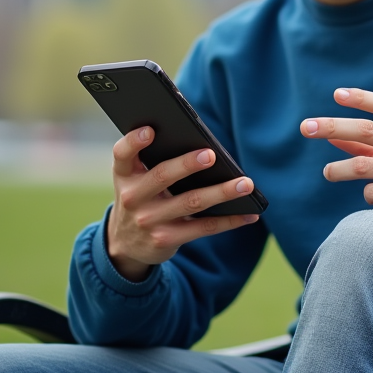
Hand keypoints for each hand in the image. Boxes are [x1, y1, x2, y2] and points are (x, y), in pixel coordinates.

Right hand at [107, 127, 258, 281]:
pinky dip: (229, 220)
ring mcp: (149, 221)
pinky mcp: (166, 240)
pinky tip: (249, 215)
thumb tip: (204, 145)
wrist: (125, 243)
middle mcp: (133, 197)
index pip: (122, 154)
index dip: (134, 141)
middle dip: (187, 164)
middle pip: (162, 176)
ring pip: (191, 202)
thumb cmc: (141, 196)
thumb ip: (153, 160)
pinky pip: (203, 227)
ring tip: (246, 183)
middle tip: (211, 154)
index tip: (151, 129)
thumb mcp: (135, 178)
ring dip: (222, 192)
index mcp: (125, 174)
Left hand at [302, 88, 372, 233]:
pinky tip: (370, 195)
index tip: (337, 95)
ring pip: (364, 165)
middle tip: (306, 126)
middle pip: (366, 130)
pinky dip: (366, 193)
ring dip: (338, 169)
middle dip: (332, 126)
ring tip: (328, 173)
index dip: (361, 98)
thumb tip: (335, 136)